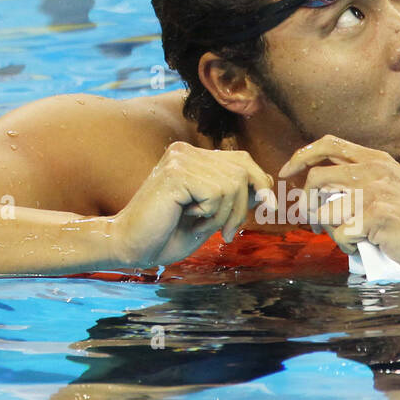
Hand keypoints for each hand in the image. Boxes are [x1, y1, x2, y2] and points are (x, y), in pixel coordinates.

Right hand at [110, 142, 273, 266]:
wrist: (130, 246)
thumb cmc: (167, 234)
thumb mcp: (211, 215)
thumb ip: (234, 197)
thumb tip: (267, 187)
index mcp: (193, 157)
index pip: (242, 160)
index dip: (260, 184)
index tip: (268, 207)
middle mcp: (186, 152)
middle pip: (243, 171)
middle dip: (243, 207)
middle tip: (228, 233)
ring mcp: (180, 160)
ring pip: (233, 184)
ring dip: (225, 215)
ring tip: (202, 224)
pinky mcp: (176, 174)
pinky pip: (217, 193)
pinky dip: (212, 214)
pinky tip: (189, 218)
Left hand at [278, 134, 399, 266]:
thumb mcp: (388, 185)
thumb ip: (359, 178)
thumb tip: (316, 189)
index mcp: (375, 158)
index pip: (328, 143)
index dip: (301, 156)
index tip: (286, 173)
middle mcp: (373, 169)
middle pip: (316, 178)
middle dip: (306, 204)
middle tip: (313, 222)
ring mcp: (374, 191)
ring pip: (325, 212)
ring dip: (330, 232)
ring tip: (350, 238)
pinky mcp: (376, 215)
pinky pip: (341, 234)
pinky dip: (347, 246)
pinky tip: (364, 246)